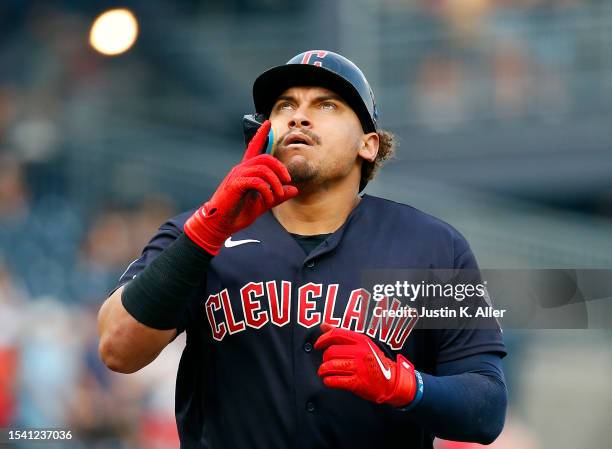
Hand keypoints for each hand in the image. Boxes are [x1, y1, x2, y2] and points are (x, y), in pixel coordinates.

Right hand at [184, 120, 297, 254]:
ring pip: (263, 169)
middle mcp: (241, 170)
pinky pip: (256, 181)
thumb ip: (278, 196)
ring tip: (278, 195)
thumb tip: (295, 189)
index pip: (253, 148)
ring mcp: (237, 176)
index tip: (266, 122)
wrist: (220, 225)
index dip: (260, 135)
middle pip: (265, 158)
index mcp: (246, 172)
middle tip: (287, 182)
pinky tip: (268, 199)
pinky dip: (267, 190)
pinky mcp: (235, 185)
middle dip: (280, 168)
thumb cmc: (237, 214)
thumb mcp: (263, 204)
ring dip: (275, 183)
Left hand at [314, 323, 416, 406]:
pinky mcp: (357, 383)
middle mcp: (359, 352)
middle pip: (331, 352)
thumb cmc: (376, 362)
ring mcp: (358, 368)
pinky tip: (330, 380)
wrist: (392, 381)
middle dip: (324, 359)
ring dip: (323, 370)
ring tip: (324, 372)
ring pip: (330, 366)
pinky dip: (328, 381)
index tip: (317, 345)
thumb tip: (323, 325)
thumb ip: (342, 334)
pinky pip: (335, 381)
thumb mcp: (363, 343)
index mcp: (361, 340)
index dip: (322, 339)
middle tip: (326, 362)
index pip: (336, 334)